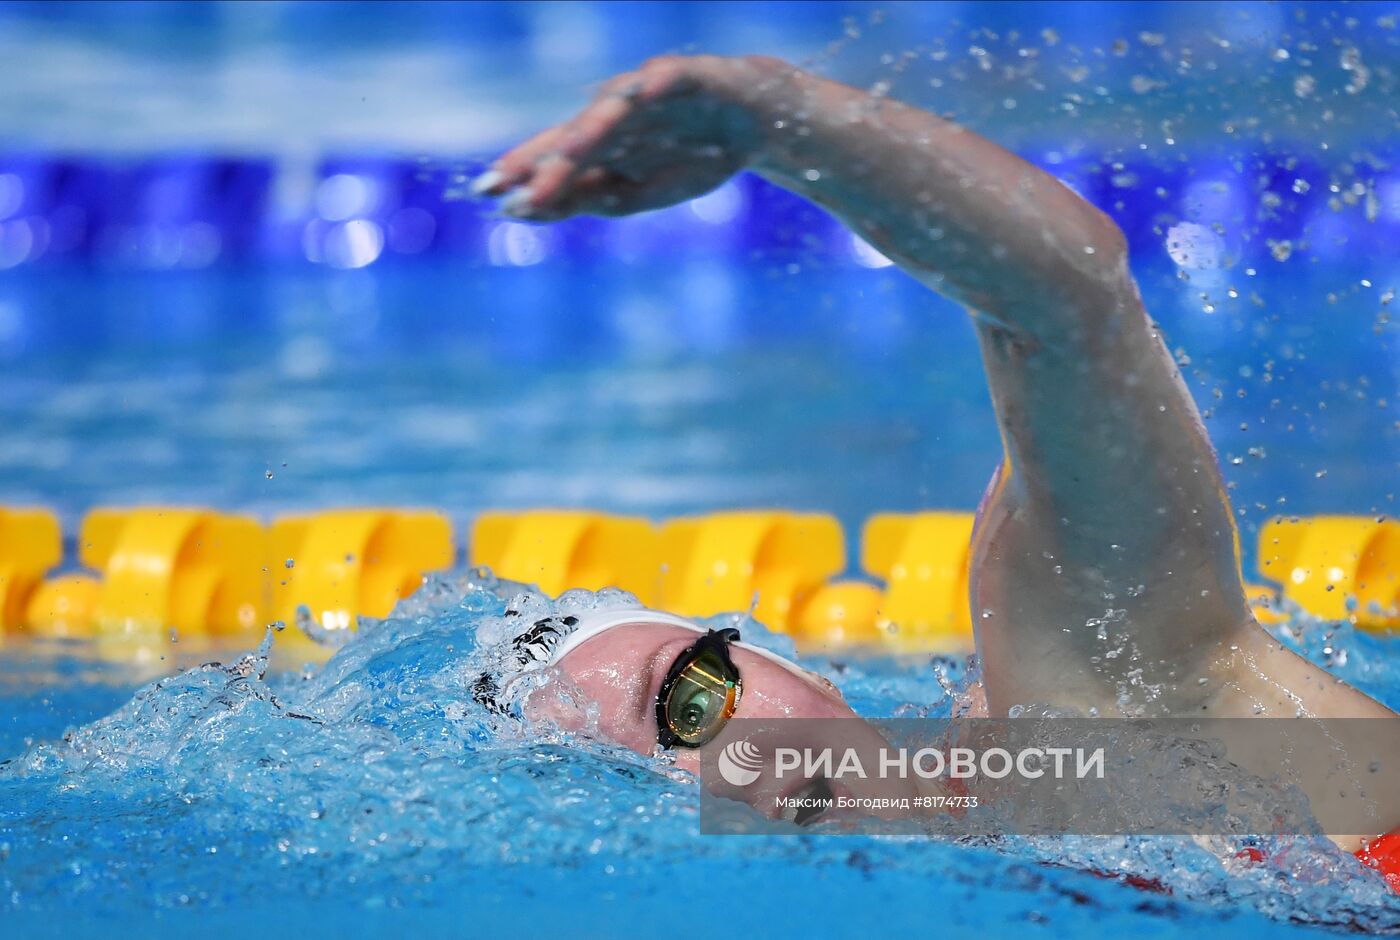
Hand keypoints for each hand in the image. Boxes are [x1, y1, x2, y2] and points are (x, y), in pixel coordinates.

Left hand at [473, 55, 778, 220]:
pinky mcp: (687, 76)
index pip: (553, 158)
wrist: (749, 124)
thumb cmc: (687, 159)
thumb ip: (583, 200)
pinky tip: (642, 93)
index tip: (485, 193)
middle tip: (509, 183)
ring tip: (567, 154)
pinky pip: (669, 78)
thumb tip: (524, 210)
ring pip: (613, 111)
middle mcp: (614, 115)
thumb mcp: (634, 194)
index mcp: (599, 144)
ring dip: (590, 131)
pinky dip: (656, 84)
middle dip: (544, 161)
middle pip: (575, 138)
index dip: (521, 172)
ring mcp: (648, 95)